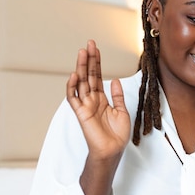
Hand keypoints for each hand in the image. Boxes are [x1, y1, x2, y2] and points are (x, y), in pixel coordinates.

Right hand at [66, 40, 130, 159]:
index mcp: (102, 99)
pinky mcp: (81, 113)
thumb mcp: (122, 111)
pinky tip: (74, 74)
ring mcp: (85, 105)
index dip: (97, 62)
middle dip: (89, 60)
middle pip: (89, 75)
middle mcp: (92, 100)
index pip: (97, 76)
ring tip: (82, 52)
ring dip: (81, 67)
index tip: (96, 49)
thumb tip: (114, 80)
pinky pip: (73, 98)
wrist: (113, 150)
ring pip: (81, 82)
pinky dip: (72, 87)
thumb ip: (117, 95)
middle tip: (89, 44)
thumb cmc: (117, 135)